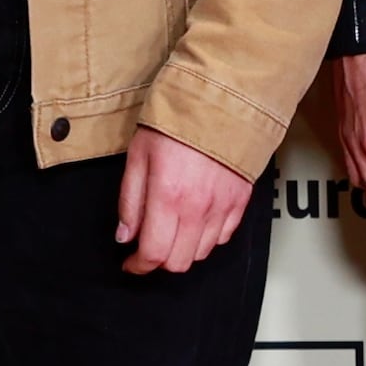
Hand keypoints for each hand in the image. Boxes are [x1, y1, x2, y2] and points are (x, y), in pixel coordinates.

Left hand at [116, 128, 253, 273]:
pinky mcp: (240, 201)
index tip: (131, 263)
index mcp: (168, 196)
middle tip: (149, 246)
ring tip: (172, 231)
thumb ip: (130, 200)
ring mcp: (222, 206)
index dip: (138, 265)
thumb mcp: (138, 156)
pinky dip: (207, 237)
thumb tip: (125, 234)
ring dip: (183, 249)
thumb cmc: (177, 122)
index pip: (153, 253)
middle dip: (159, 260)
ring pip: (201, 253)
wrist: (220, 100)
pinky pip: (224, 236)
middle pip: (178, 262)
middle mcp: (198, 207)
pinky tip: (195, 221)